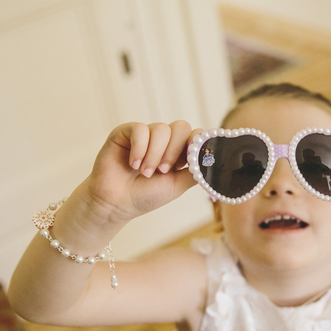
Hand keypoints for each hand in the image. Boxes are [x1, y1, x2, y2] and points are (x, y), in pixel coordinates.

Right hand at [84, 121, 199, 221]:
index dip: (197, 143)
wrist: (116, 204)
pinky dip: (139, 148)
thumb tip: (214, 160)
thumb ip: (196, 171)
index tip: (191, 160)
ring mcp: (145, 135)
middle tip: (163, 171)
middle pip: (181, 127)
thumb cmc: (145, 195)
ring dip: (155, 154)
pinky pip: (140, 129)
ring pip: (161, 129)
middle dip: (175, 150)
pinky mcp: (125, 132)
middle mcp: (163, 140)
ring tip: (145, 173)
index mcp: (178, 151)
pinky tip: (133, 164)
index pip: (195, 134)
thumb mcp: (177, 185)